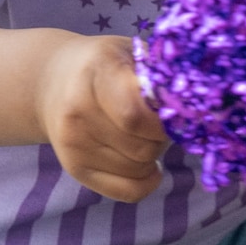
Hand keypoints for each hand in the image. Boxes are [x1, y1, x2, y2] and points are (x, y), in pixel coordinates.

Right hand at [35, 36, 168, 201]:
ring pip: (138, 169)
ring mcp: (74, 145)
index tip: (177, 111)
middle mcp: (78, 112)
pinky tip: (147, 162)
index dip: (164, 121)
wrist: (53, 82)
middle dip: (164, 137)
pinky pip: (127, 191)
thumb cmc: (107, 64)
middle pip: (141, 146)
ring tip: (147, 133)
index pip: (135, 115)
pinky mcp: (75, 169)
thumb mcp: (132, 53)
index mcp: (98, 73)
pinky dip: (147, 180)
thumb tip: (192, 105)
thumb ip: (160, 75)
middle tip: (163, 120)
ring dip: (155, 155)